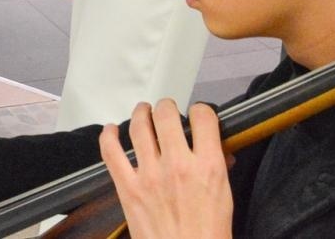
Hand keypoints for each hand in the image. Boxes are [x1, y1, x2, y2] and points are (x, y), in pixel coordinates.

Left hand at [103, 101, 231, 238]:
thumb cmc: (209, 236)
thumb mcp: (225, 200)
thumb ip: (219, 171)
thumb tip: (220, 154)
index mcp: (208, 167)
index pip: (203, 117)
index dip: (200, 111)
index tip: (196, 115)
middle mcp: (177, 164)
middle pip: (166, 115)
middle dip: (167, 107)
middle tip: (166, 111)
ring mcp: (149, 175)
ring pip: (139, 126)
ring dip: (141, 113)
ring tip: (143, 112)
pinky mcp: (127, 188)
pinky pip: (111, 152)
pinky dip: (109, 135)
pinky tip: (111, 129)